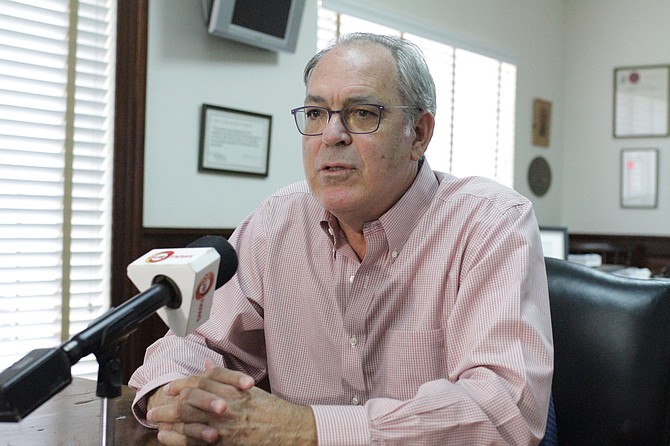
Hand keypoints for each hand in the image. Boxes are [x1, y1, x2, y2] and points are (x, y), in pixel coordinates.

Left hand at [146, 359, 316, 445]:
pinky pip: (196, 439)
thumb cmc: (271, 410)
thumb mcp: (249, 389)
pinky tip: (166, 437)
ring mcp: (226, 424)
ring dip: (168, 420)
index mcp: (233, 389)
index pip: (202, 380)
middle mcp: (228, 404)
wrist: (290, 429)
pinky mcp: (225, 442)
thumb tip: (205, 363)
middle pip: (191, 399)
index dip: (182, 383)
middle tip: (153, 408)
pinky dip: (178, 438)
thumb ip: (224, 377)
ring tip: (156, 422)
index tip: (170, 388)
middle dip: (168, 404)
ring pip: (190, 419)